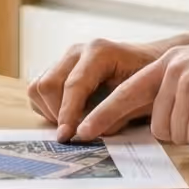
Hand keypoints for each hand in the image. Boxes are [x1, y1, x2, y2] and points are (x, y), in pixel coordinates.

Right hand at [28, 38, 163, 142]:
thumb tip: (86, 133)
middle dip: (56, 114)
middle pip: (47, 85)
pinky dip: (47, 107)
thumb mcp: (141, 97)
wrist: (150, 62)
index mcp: (99, 52)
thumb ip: (116, 114)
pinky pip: (39, 90)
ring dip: (50, 111)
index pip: (73, 85)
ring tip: (72, 124)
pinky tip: (69, 116)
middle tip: (72, 134)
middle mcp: (77, 51)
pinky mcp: (59, 68)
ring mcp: (66, 58)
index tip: (67, 137)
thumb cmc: (149, 78)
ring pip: (38, 86)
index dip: (68, 114)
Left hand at [79, 27, 188, 148]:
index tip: (81, 131)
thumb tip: (166, 123)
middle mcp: (173, 69)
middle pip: (159, 126)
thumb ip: (182, 90)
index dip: (104, 114)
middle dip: (188, 131)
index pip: (127, 92)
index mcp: (171, 62)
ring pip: (179, 135)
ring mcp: (187, 82)